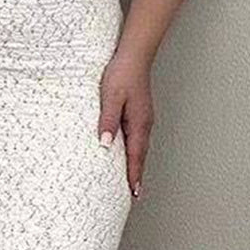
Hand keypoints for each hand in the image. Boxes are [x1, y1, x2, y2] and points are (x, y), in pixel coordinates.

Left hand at [97, 49, 153, 200]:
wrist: (134, 55)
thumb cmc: (122, 73)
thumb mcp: (111, 97)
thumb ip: (108, 120)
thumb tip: (105, 144)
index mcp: (139, 123)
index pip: (136, 156)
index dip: (134, 175)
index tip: (134, 193)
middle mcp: (144, 124)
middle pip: (140, 156)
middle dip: (137, 176)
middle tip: (134, 195)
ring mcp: (142, 118)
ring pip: (139, 147)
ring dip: (136, 164)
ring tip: (131, 181)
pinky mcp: (138, 113)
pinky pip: (136, 138)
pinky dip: (134, 151)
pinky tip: (127, 153)